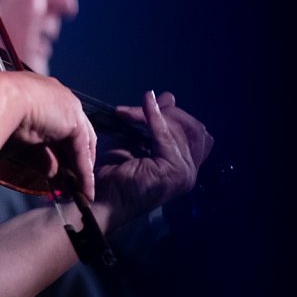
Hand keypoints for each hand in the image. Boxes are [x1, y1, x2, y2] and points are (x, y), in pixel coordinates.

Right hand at [2, 72, 97, 200]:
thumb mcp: (21, 140)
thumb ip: (40, 156)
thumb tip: (53, 174)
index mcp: (45, 94)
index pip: (61, 123)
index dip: (63, 147)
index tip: (61, 166)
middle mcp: (61, 98)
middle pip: (77, 135)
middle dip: (76, 160)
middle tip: (74, 182)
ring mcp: (70, 108)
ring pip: (82, 145)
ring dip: (82, 170)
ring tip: (83, 192)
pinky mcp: (74, 123)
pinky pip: (81, 154)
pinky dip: (83, 174)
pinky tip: (84, 191)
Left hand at [94, 90, 212, 229]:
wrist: (101, 200)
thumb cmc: (115, 174)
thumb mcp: (136, 141)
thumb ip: (153, 122)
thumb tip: (168, 96)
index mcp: (186, 166)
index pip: (196, 132)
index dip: (177, 114)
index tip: (152, 100)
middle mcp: (191, 171)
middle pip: (193, 128)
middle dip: (168, 113)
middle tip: (140, 107)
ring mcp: (185, 173)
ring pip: (179, 129)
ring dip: (152, 115)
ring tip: (127, 113)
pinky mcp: (173, 170)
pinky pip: (165, 135)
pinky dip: (153, 116)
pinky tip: (144, 104)